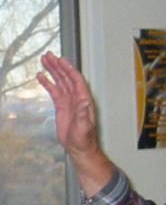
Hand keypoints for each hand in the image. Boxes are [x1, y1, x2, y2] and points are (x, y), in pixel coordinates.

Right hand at [37, 52, 112, 194]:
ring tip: (44, 60)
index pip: (77, 81)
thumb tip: (85, 101)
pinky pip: (54, 91)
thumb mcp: (84, 127)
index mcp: (84, 100)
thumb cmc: (84, 139)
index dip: (69, 70)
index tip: (61, 60)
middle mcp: (77, 98)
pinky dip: (48, 83)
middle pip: (67, 78)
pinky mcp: (62, 107)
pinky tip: (41, 76)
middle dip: (59, 66)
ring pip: (60, 82)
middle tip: (49, 56)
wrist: (79, 148)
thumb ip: (84, 114)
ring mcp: (69, 102)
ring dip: (53, 71)